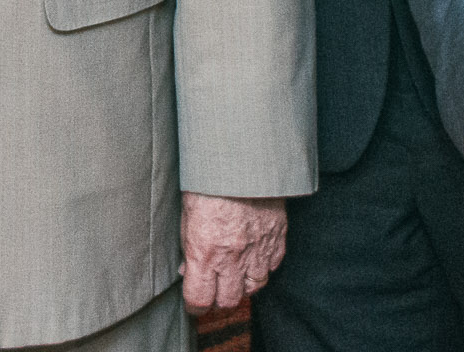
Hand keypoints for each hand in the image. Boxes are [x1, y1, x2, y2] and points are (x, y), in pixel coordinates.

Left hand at [178, 192, 286, 312]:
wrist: (243, 158)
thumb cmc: (209, 181)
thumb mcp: (187, 214)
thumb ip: (188, 246)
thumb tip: (187, 269)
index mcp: (205, 252)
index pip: (199, 299)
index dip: (195, 305)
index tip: (194, 302)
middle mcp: (233, 257)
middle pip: (229, 300)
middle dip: (219, 298)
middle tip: (215, 288)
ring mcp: (258, 249)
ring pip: (254, 288)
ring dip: (244, 285)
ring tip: (236, 274)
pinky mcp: (277, 238)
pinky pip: (273, 266)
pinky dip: (263, 266)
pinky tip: (254, 256)